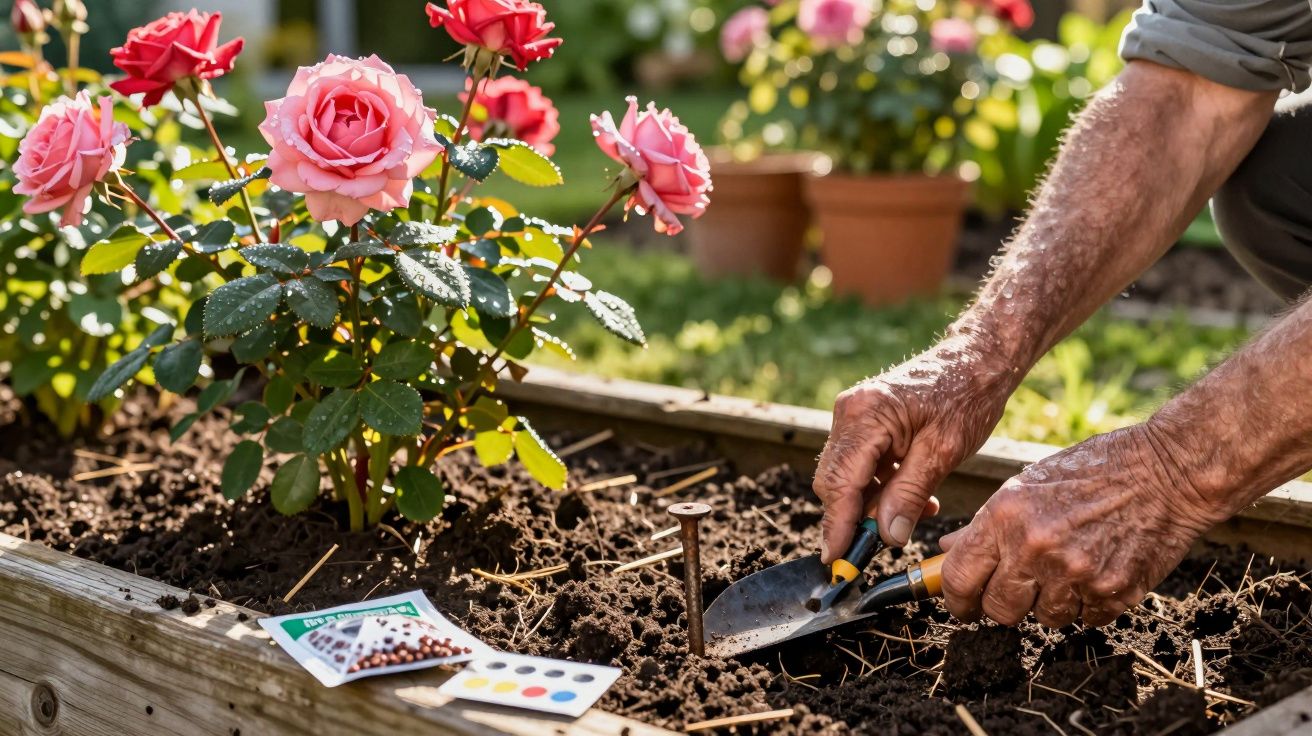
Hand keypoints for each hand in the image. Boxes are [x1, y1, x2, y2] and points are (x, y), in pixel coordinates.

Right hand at [813, 336, 1016, 560]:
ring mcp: (854, 414)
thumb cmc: (967, 396)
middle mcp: (850, 412)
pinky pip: (860, 464)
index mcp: (866, 415)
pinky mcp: (864, 420)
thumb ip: (910, 494)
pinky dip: (880, 487)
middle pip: (833, 480)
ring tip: (912, 517)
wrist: (978, 359)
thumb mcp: (944, 451)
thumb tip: (886, 536)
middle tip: (880, 546)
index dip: (837, 526)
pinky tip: (912, 498)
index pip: (839, 482)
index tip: (837, 561)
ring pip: (846, 476)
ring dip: (872, 504)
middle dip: (853, 518)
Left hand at [938, 423, 1223, 626]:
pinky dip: (1086, 604)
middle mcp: (1035, 549)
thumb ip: (986, 525)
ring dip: (1049, 602)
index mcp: (1006, 517)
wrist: (1169, 472)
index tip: (962, 603)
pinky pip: (1084, 619)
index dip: (955, 598)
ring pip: (1042, 618)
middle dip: (1001, 604)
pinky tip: (1097, 570)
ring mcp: (1076, 575)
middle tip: (1015, 588)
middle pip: (997, 610)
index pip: (959, 579)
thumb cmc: (1095, 471)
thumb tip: (948, 552)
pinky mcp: (1113, 594)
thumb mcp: (1028, 485)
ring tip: (1067, 566)